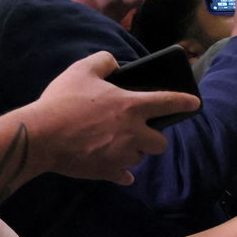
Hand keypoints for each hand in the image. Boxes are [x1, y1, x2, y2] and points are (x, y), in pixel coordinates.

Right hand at [26, 53, 197, 184]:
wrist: (42, 136)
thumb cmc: (63, 100)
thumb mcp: (81, 69)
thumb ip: (103, 61)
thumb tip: (114, 64)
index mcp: (131, 106)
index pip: (167, 103)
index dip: (184, 102)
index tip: (194, 104)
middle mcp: (133, 133)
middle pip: (160, 143)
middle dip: (155, 138)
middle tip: (140, 132)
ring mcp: (121, 156)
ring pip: (140, 159)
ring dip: (134, 152)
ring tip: (118, 145)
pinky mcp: (107, 172)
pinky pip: (124, 175)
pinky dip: (122, 172)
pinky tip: (116, 169)